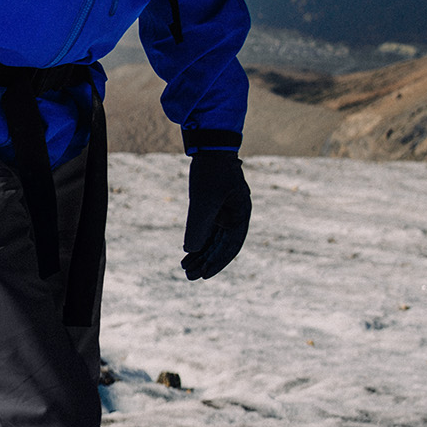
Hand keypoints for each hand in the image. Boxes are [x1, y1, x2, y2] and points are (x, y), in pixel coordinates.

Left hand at [182, 150, 249, 279]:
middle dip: (206, 262)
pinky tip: (186, 254)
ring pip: (212, 240)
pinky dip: (196, 242)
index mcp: (241, 215)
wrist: (210, 148)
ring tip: (185, 270)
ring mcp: (224, 213)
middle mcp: (234, 217)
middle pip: (221, 246)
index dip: (218, 262)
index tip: (204, 276)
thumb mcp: (203, 199)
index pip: (231, 246)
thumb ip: (198, 224)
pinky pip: (206, 230)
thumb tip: (190, 249)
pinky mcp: (213, 208)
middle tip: (190, 277)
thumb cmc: (211, 172)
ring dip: (200, 255)